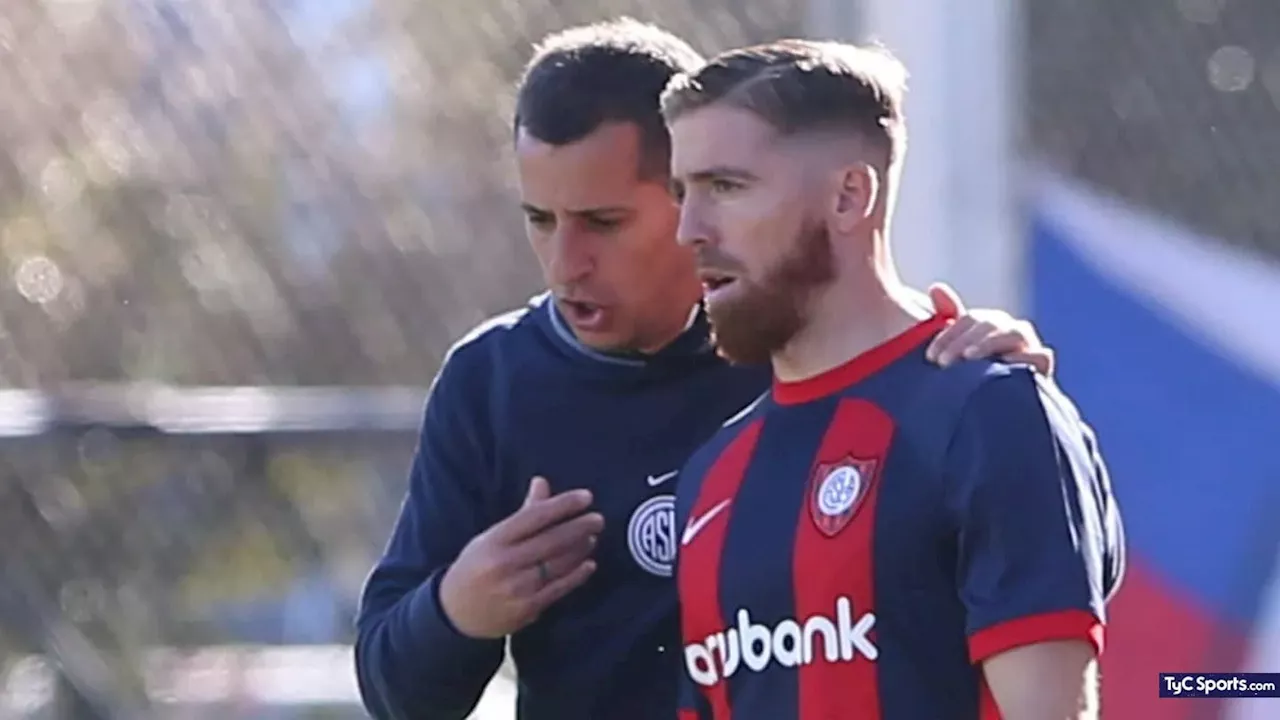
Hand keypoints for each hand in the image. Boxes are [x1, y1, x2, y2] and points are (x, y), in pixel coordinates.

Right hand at [438, 476, 603, 638]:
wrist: (456, 613)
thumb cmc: (476, 566)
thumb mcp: (491, 537)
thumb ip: (522, 513)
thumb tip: (542, 483)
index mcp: (495, 540)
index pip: (535, 516)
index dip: (563, 505)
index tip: (586, 497)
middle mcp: (505, 562)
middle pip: (551, 540)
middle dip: (579, 527)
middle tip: (598, 519)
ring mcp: (517, 588)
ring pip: (557, 564)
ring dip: (579, 549)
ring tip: (592, 537)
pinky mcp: (527, 609)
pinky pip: (558, 589)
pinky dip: (576, 576)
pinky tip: (589, 564)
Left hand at [925, 282, 1055, 375]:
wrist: (1008, 400)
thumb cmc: (980, 370)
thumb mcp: (961, 346)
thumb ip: (949, 316)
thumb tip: (936, 286)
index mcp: (991, 322)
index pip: (968, 320)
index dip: (947, 336)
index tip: (930, 356)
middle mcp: (1011, 328)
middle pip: (988, 325)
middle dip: (962, 342)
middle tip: (943, 362)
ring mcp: (1030, 344)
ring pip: (1013, 334)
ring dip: (989, 343)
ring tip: (969, 356)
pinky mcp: (1043, 364)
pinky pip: (1040, 356)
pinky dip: (1025, 357)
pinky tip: (1007, 362)